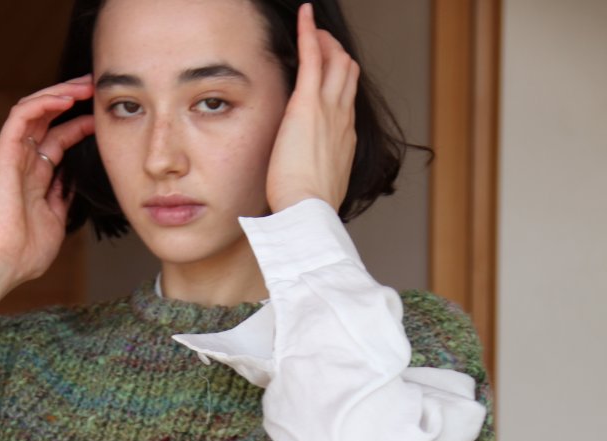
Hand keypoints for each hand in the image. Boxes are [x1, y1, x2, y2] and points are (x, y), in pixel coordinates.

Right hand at [0, 77, 95, 290]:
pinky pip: (21, 116)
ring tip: (84, 85)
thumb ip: (64, 199)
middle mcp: (23, 162)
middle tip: (95, 87)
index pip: (58, 140)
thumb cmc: (26, 252)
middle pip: (47, 118)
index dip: (79, 126)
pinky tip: (65, 99)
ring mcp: (12, 156)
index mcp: (35, 177)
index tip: (102, 119)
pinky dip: (43, 103)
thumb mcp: (57, 222)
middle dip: (71, 99)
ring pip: (34, 110)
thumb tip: (76, 183)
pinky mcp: (3, 153)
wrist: (3, 262)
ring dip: (59, 93)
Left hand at [266, 3, 358, 213]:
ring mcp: (328, 109)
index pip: (347, 100)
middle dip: (336, 55)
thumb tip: (308, 180)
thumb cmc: (310, 207)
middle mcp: (342, 119)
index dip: (340, 83)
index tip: (328, 77)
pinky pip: (312, 56)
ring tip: (313, 32)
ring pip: (336, 61)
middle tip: (321, 45)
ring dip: (325, 42)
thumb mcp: (321, 187)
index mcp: (345, 139)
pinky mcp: (307, 103)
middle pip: (348, 74)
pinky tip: (305, 14)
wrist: (309, 210)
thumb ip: (319, 174)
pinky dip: (309, 32)